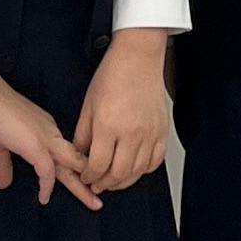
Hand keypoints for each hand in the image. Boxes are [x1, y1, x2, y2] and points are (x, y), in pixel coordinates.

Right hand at [0, 55, 102, 210]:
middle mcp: (51, 133)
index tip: (82, 184)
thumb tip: (4, 183)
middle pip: (76, 161)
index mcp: (46, 130)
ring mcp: (46, 139)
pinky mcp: (35, 146)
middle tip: (99, 201)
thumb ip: (3, 164)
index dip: (75, 170)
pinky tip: (44, 198)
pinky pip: (47, 172)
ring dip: (82, 186)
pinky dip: (47, 186)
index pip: (66, 154)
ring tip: (93, 203)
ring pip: (72, 165)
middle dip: (88, 181)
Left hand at [75, 30, 171, 195]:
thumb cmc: (113, 75)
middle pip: (118, 174)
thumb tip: (79, 155)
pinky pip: (155, 161)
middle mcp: (131, 132)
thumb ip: (82, 135)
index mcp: (108, 125)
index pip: (98, 165)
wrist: (138, 57)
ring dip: (123, 181)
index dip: (89, 176)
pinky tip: (134, 168)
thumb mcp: (88, 105)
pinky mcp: (161, 131)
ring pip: (137, 172)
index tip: (85, 177)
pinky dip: (144, 170)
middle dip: (104, 183)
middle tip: (97, 183)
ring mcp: (149, 133)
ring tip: (113, 180)